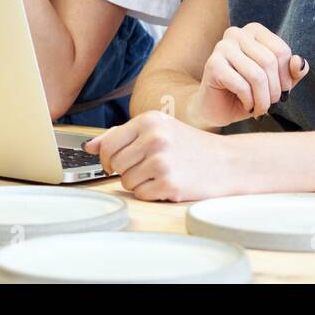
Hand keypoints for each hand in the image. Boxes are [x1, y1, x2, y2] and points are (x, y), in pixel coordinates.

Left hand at [83, 111, 236, 201]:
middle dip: (125, 170)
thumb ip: (121, 135)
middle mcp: (154, 138)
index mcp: (149, 120)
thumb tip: (89, 146)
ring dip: (139, 182)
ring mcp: (162, 161)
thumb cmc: (189, 146)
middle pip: (115, 164)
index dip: (107, 158)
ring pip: (126, 181)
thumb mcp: (158, 130)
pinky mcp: (169, 184)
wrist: (226, 162)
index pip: (107, 145)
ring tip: (160, 173)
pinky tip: (167, 183)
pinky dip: (150, 193)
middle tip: (146, 167)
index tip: (115, 162)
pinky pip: (141, 194)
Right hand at [186, 23, 308, 129]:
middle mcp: (236, 33)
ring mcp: (222, 47)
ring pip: (256, 75)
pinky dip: (249, 101)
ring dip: (263, 100)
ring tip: (260, 109)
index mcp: (254, 31)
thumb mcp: (276, 83)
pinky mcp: (213, 64)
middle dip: (274, 90)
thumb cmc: (248, 93)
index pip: (281, 51)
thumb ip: (292, 72)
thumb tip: (299, 62)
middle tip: (270, 105)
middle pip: (269, 62)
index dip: (287, 77)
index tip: (282, 92)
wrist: (217, 108)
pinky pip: (242, 85)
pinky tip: (246, 105)